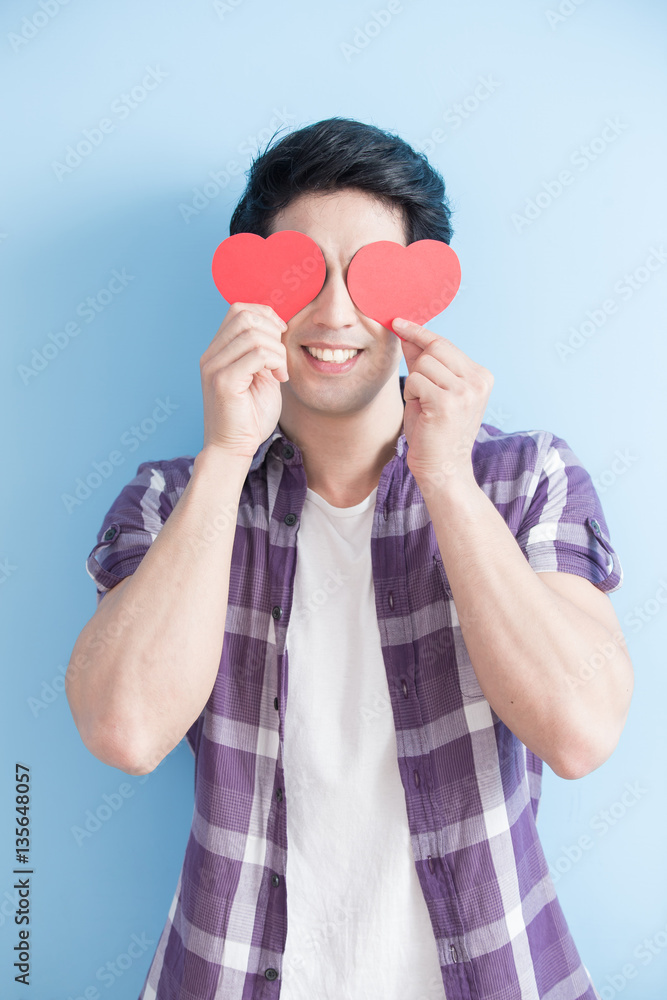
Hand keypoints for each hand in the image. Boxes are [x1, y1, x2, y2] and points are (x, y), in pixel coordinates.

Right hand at [199, 301, 288, 460]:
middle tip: (282, 356)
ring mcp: (214, 368)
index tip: (281, 336)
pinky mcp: (224, 382)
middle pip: (244, 316)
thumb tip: (278, 328)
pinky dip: (276, 362)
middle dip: (273, 330)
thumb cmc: (249, 418)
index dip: (265, 315)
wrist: (233, 449)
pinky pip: (256, 354)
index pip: (238, 310)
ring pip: (253, 334)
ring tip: (281, 371)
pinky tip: (279, 378)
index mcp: (217, 352)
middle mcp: (211, 356)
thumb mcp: (261, 377)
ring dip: (277, 350)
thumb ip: (264, 353)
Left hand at [392, 316, 493, 488]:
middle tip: (418, 390)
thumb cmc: (435, 432)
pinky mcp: (448, 402)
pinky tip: (423, 412)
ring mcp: (466, 391)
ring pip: (423, 364)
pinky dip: (412, 394)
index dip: (420, 332)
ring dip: (414, 384)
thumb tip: (406, 332)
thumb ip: (423, 362)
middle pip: (434, 348)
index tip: (399, 321)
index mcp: (481, 376)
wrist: (443, 469)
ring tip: (424, 405)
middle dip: (417, 364)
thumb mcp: (432, 390)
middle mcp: (478, 381)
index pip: (445, 343)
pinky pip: (416, 380)